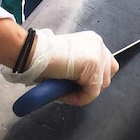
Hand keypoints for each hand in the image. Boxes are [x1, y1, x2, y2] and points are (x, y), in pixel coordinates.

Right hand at [2, 29, 118, 105]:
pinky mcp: (94, 67)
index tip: (77, 84)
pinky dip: (78, 98)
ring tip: (65, 90)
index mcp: (93, 41)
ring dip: (82, 93)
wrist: (33, 52)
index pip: (106, 65)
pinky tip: (63, 93)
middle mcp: (98, 45)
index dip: (92, 79)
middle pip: (107, 76)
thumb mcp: (69, 59)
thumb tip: (83, 84)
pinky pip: (91, 93)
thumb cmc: (42, 57)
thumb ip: (81, 67)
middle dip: (90, 86)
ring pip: (100, 86)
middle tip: (71, 88)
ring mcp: (98, 55)